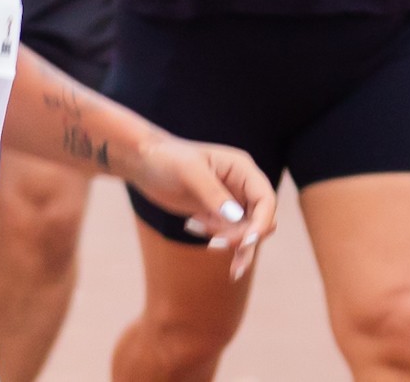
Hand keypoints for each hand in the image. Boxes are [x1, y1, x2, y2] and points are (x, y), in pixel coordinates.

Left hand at [128, 135, 277, 280]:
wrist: (143, 162)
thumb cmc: (165, 158)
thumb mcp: (188, 171)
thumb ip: (212, 193)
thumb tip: (236, 217)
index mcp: (241, 168)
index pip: (266, 199)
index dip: (262, 222)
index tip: (248, 241)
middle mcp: (242, 185)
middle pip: (261, 220)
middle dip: (244, 236)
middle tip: (215, 243)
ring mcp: (231, 202)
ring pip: (248, 233)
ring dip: (237, 246)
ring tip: (214, 250)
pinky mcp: (218, 215)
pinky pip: (232, 236)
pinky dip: (224, 244)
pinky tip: (201, 237)